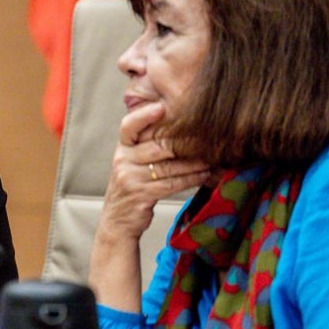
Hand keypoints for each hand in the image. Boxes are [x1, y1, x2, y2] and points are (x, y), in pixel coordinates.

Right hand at [98, 102, 210, 244]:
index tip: (162, 107)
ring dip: (194, 163)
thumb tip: (178, 128)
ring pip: (168, 166)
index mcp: (122, 149)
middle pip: (157, 146)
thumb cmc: (132, 188)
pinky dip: (190, 179)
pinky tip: (204, 175)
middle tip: (208, 136)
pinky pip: (171, 183)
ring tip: (212, 159)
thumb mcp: (131, 164)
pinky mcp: (140, 194)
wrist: (117, 221)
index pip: (129, 126)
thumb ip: (146, 147)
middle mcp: (123, 160)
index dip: (144, 116)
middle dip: (184, 142)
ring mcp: (130, 178)